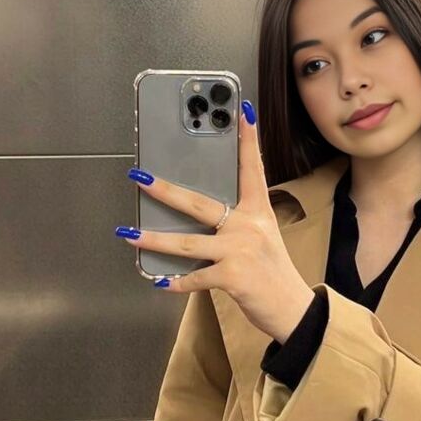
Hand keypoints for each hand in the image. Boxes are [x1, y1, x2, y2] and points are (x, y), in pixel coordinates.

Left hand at [116, 103, 315, 342]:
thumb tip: (195, 218)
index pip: (252, 169)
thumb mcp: (262, 238)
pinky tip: (160, 281)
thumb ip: (236, 223)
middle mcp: (249, 226)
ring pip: (187, 243)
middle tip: (140, 178)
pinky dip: (175, 282)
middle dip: (165, 190)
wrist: (292, 309)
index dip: (248, 139)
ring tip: (128, 234)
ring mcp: (240, 250)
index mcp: (258, 212)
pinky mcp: (232, 276)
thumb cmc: (273, 273)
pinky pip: (194, 277)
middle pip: (199, 203)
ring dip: (154, 239)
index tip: (242, 112)